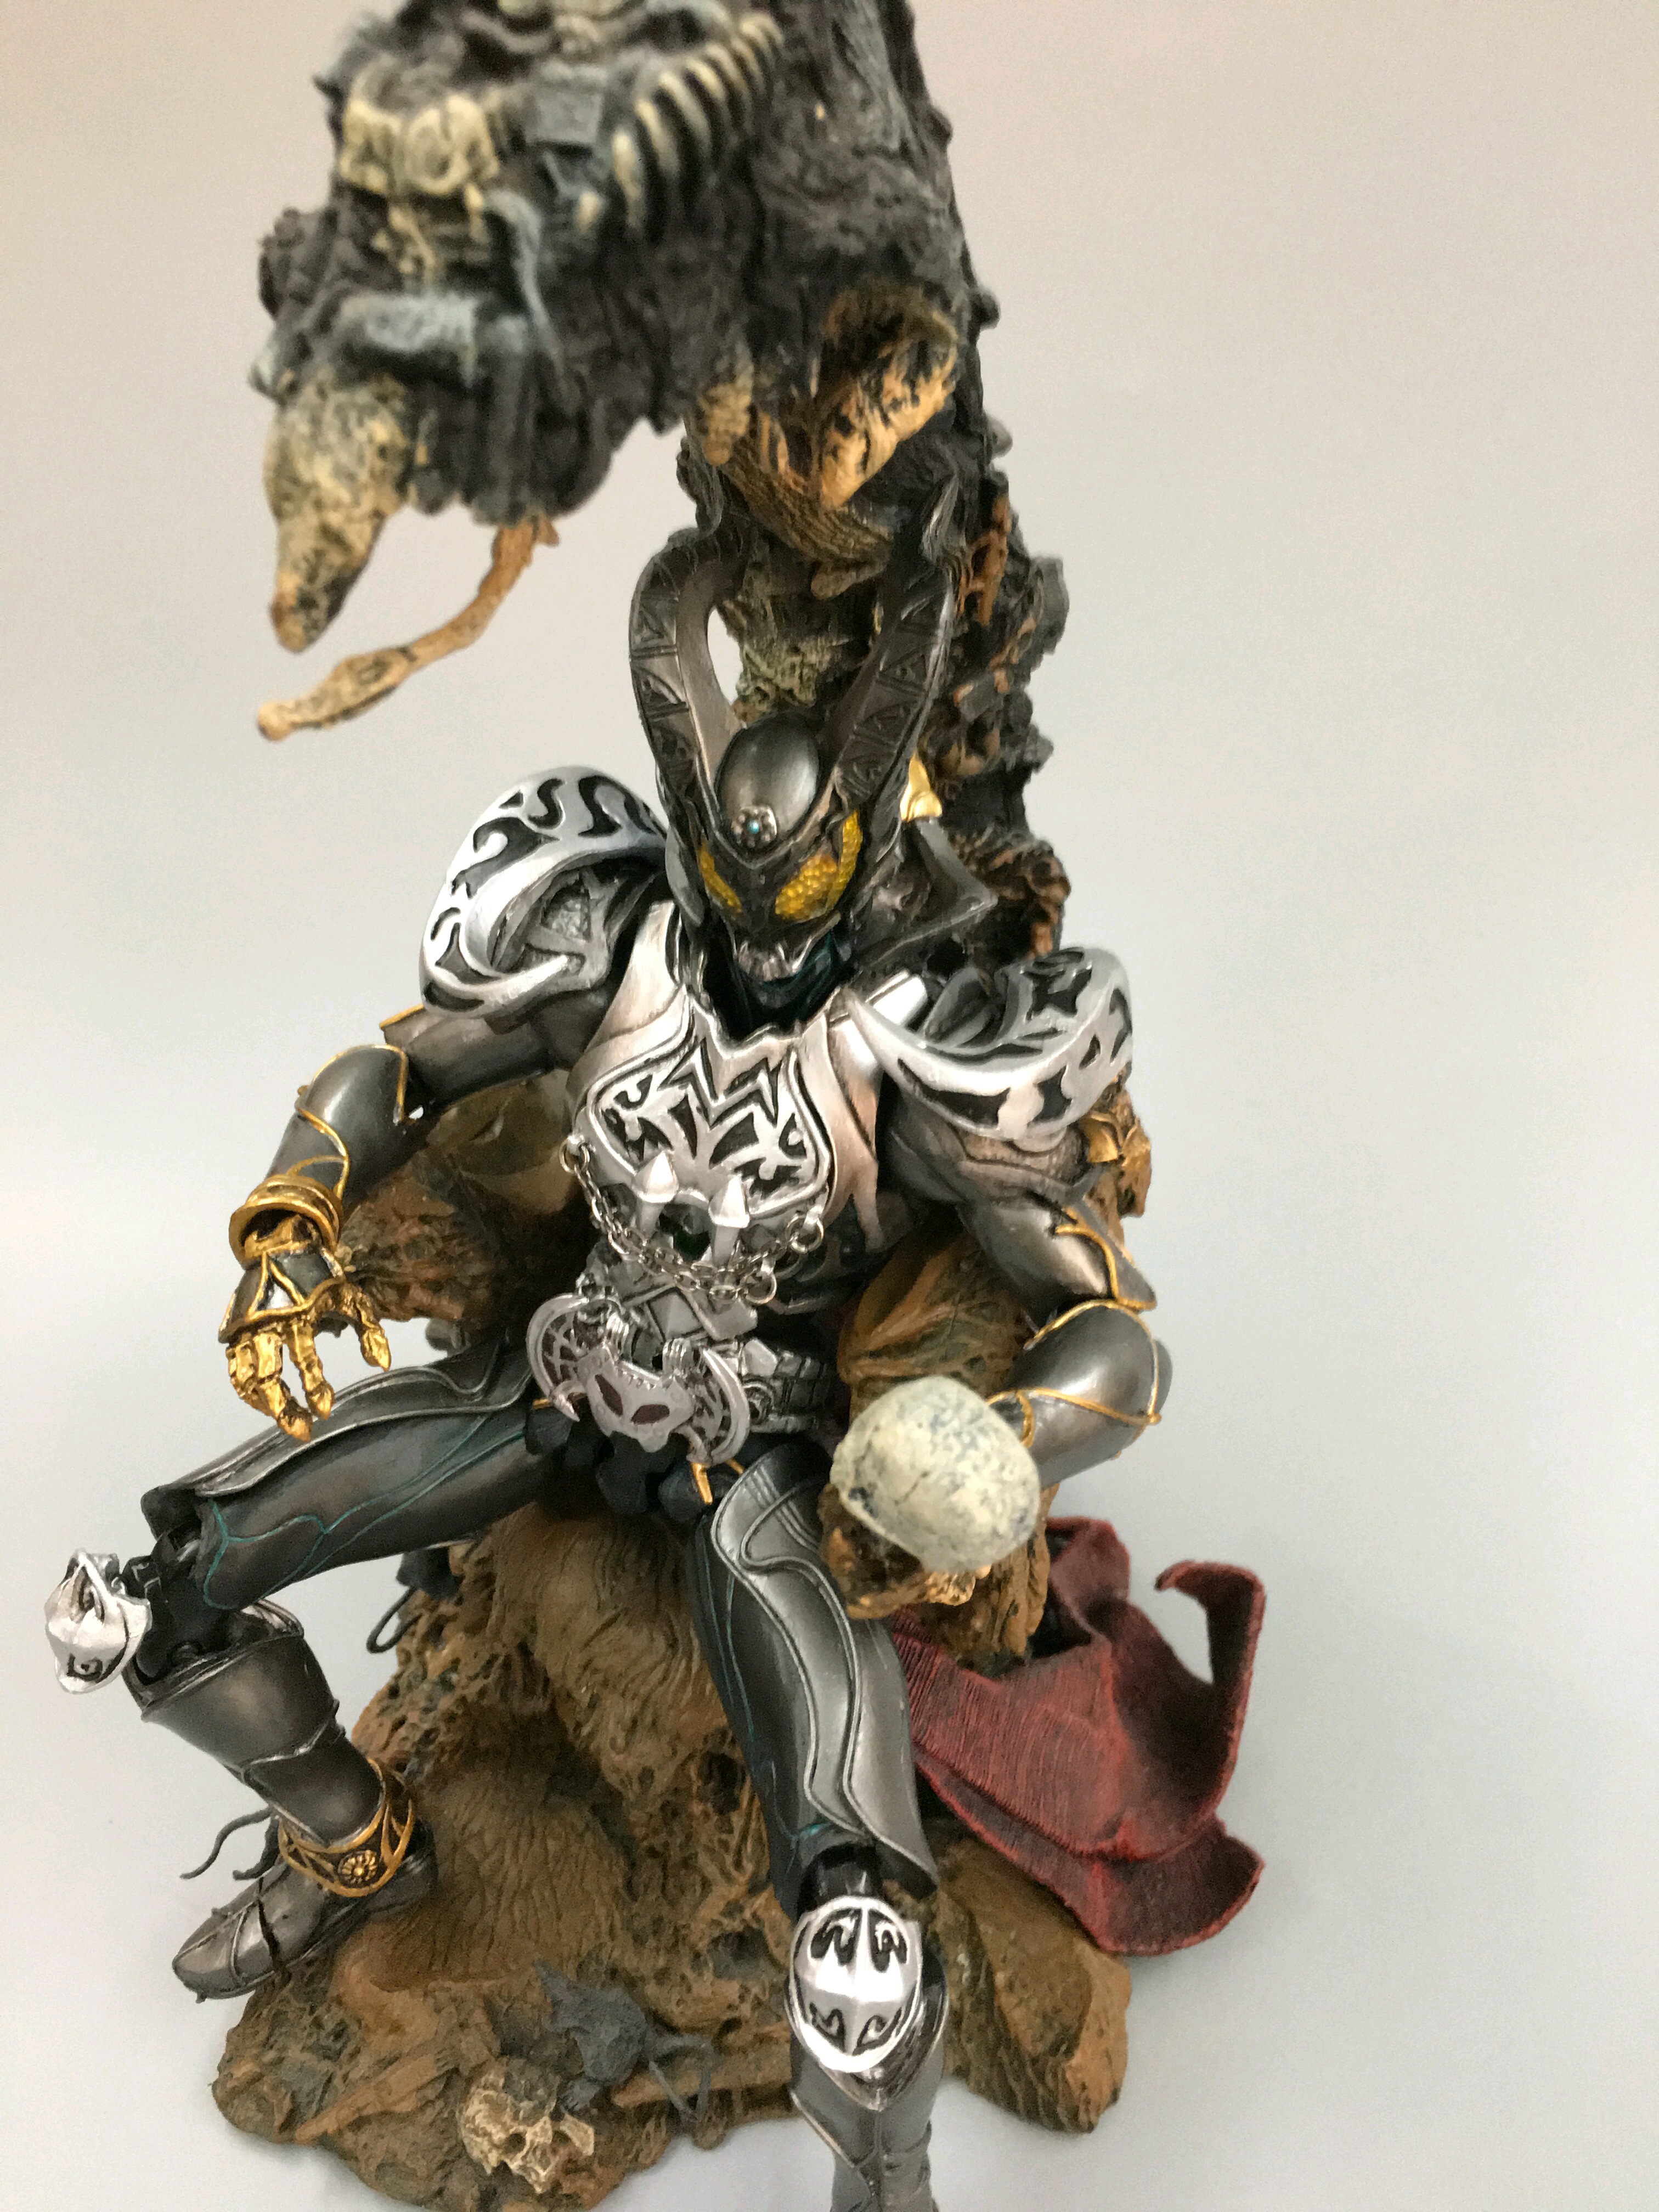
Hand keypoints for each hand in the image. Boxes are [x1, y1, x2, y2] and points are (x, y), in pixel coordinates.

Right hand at [219, 1218, 390, 1438]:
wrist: (280, 1247)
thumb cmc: (319, 1276)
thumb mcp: (351, 1296)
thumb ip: (370, 1331)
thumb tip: (383, 1365)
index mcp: (300, 1316)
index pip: (306, 1361)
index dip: (316, 1389)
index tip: (325, 1409)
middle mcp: (269, 1325)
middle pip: (270, 1378)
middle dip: (284, 1409)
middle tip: (302, 1430)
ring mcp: (247, 1329)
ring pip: (247, 1378)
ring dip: (264, 1404)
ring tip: (285, 1417)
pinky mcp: (234, 1331)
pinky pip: (235, 1368)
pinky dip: (246, 1389)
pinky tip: (263, 1401)